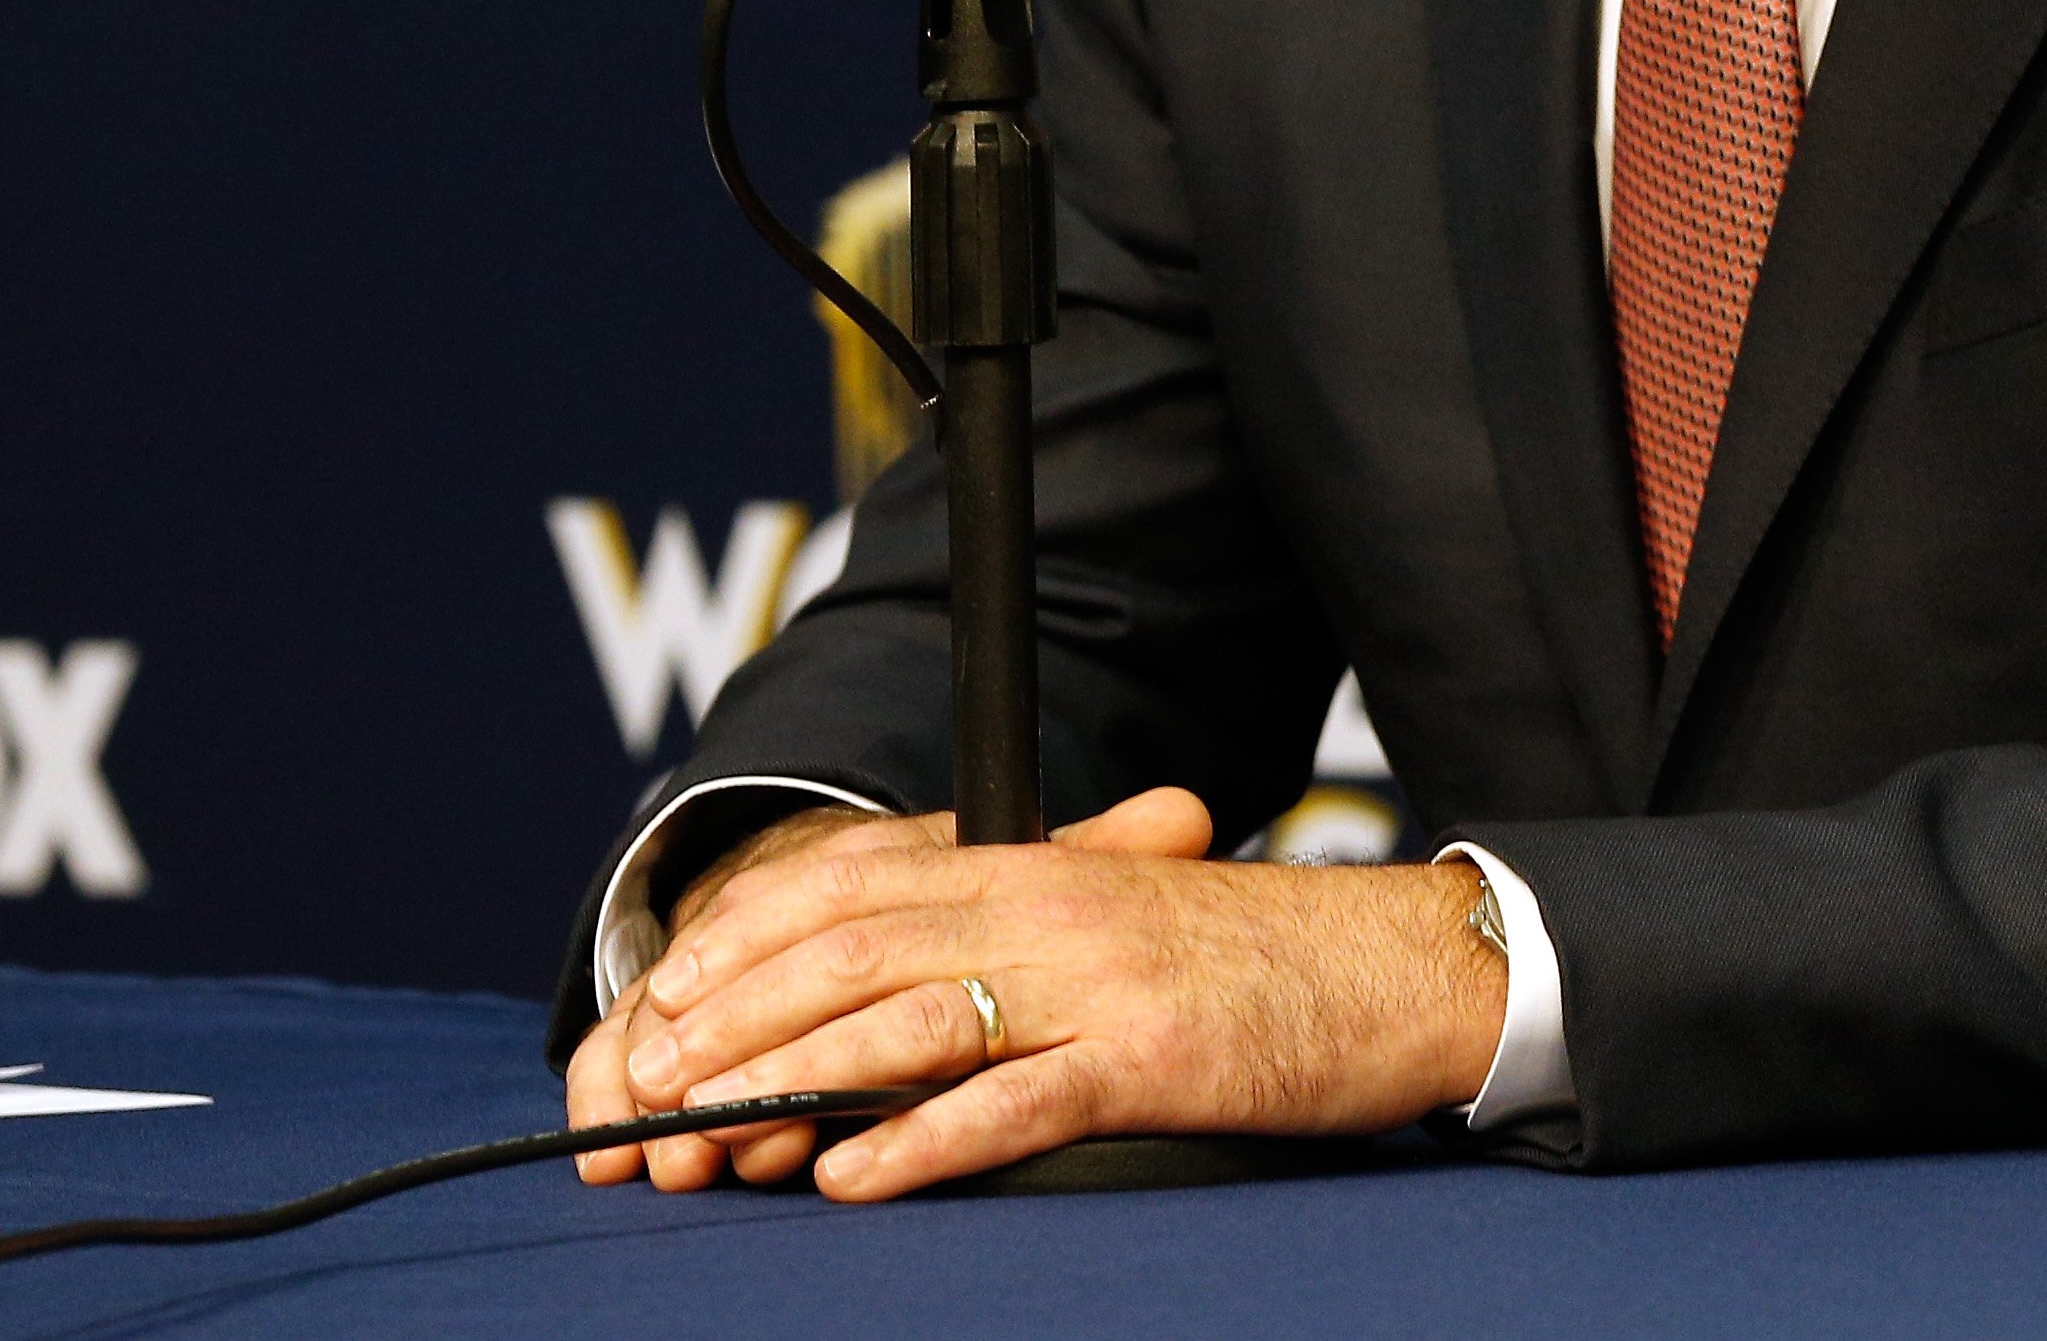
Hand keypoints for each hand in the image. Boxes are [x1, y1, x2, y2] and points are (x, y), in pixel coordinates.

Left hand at [563, 789, 1506, 1198]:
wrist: (1398, 965)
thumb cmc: (1260, 962)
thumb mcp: (1119, 923)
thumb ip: (1015, 942)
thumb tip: (904, 997)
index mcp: (1035, 868)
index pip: (854, 881)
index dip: (746, 935)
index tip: (665, 993)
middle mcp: (1048, 907)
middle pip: (852, 948)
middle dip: (734, 1014)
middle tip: (648, 1076)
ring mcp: (1094, 981)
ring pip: (908, 1020)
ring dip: (790, 1077)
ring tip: (705, 1128)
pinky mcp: (1147, 1059)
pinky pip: (1012, 1101)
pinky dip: (921, 1141)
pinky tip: (851, 1177)